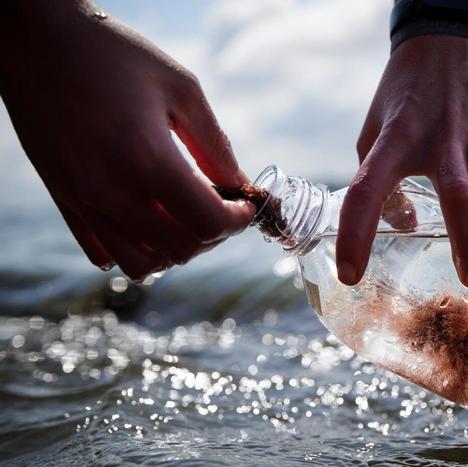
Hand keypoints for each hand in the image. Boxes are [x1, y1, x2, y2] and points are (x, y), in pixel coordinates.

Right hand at [0, 1, 253, 280]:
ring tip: (184, 216)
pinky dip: (135, 248)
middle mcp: (111, 191)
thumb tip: (239, 184)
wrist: (35, 39)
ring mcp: (83, 201)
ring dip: (176, 249)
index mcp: (146, 159)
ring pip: (143, 264)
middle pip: (180, 249)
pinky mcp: (64, 201)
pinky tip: (147, 218)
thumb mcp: (180, 87)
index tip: (247, 205)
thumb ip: (214, 144)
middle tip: (221, 206)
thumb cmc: (112, 53)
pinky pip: (103, 254)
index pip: (207, 222)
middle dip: (214, 234)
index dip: (238, 221)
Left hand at [336, 36, 467, 287]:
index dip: (355, 235)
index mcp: (395, 139)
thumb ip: (380, 178)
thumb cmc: (405, 94)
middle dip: (465, 242)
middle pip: (455, 194)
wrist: (447, 36)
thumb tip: (404, 225)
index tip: (350, 274)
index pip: (366, 190)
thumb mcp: (376, 129)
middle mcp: (440, 135)